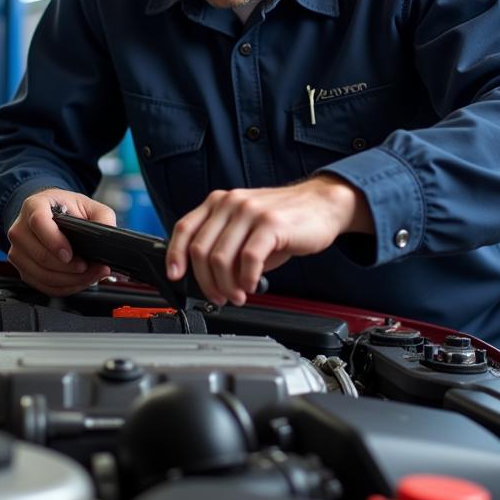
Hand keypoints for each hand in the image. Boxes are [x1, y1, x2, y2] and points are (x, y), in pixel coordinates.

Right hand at [6, 188, 113, 295]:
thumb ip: (102, 217)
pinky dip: (63, 287)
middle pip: (40, 255)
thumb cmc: (66, 208)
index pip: (39, 222)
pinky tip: (79, 281)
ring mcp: (18, 251)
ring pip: (41, 274)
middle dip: (69, 268)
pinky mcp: (23, 269)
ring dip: (69, 280)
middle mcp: (21, 229)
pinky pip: (42, 285)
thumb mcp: (88, 205)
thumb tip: (109, 234)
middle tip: (90, 267)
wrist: (50, 214)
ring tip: (90, 275)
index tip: (70, 254)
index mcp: (34, 206)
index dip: (54, 241)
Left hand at [165, 175, 371, 306]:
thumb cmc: (285, 220)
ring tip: (238, 295)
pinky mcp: (271, 223)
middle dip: (206, 282)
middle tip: (219, 296)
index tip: (177, 277)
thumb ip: (225, 244)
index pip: (185, 228)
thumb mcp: (247, 228)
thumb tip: (205, 277)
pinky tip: (252, 285)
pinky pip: (249, 258)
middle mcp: (231, 202)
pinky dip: (246, 279)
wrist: (323, 204)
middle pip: (201, 250)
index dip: (175, 255)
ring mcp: (250, 211)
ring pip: (221, 258)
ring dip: (226, 285)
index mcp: (220, 202)